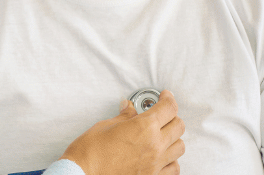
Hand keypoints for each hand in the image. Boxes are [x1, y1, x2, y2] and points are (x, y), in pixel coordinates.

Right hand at [59, 90, 185, 174]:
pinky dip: (172, 159)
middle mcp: (155, 145)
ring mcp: (156, 163)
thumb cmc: (90, 152)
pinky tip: (162, 155)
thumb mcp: (105, 126)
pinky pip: (174, 167)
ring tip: (161, 134)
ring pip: (180, 147)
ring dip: (173, 137)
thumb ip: (123, 117)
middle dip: (171, 116)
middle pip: (178, 126)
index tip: (165, 96)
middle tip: (161, 113)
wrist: (83, 174)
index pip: (168, 108)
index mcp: (144, 127)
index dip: (168, 99)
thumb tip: (129, 108)